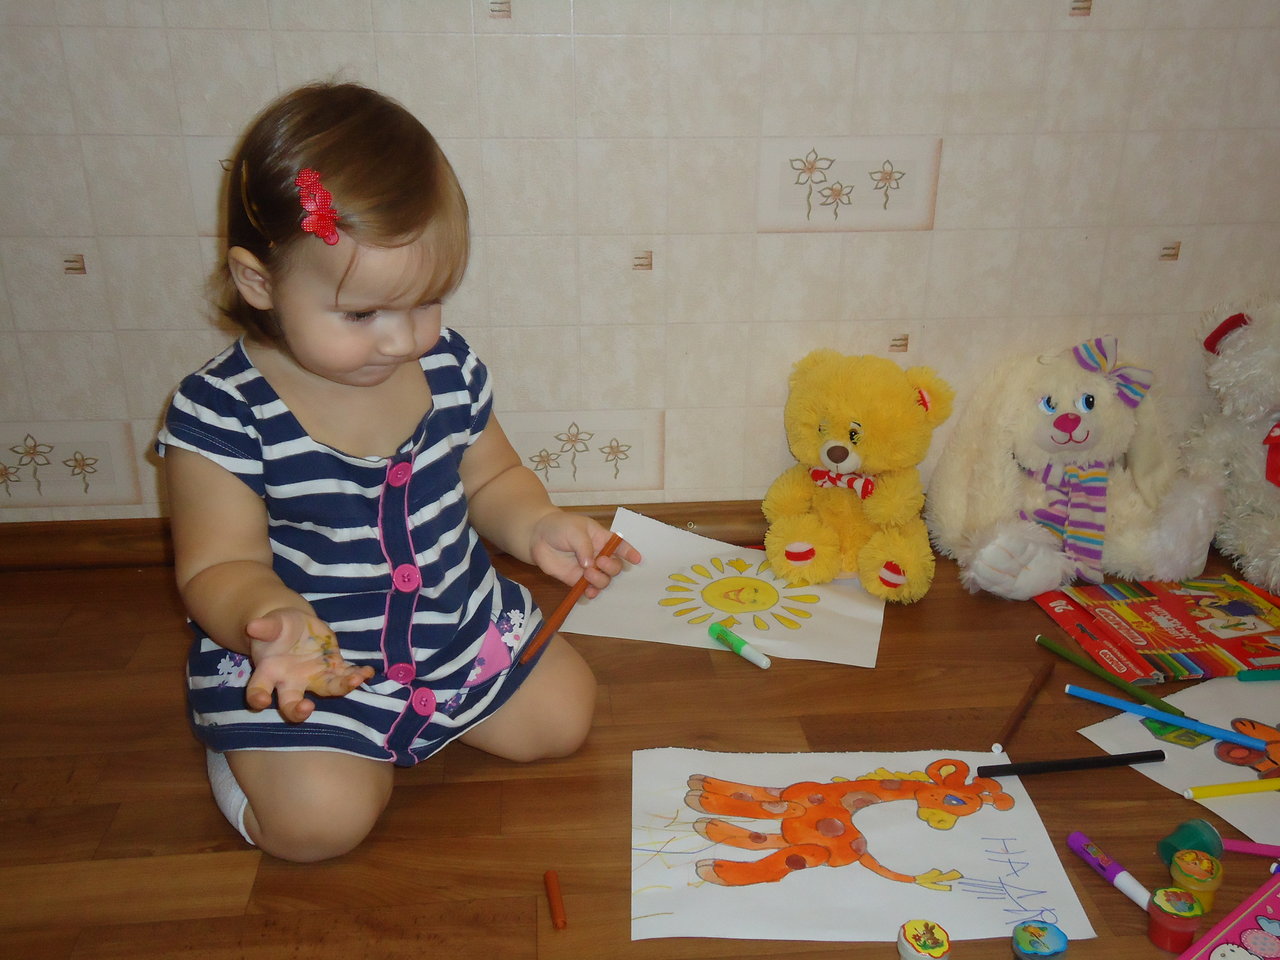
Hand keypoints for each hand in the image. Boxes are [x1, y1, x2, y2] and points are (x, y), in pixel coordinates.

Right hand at [243, 609, 374, 722]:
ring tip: (355, 680)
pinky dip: (358, 675)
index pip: (258, 690)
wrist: (294, 625)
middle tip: (307, 708)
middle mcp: (291, 682)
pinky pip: (346, 675)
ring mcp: (314, 678)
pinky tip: (367, 672)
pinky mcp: (332, 669)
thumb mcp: (271, 624)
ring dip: (342, 687)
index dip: (258, 697)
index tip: (261, 701)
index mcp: (269, 673)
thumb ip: (265, 627)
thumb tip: (253, 626)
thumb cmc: (276, 628)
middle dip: (298, 710)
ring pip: (327, 690)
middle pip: (291, 704)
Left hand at [529, 513, 639, 598]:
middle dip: (611, 567)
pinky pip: (588, 589)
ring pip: (604, 580)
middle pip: (615, 567)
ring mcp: (588, 569)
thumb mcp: (575, 530)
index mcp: (601, 539)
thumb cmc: (559, 527)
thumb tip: (590, 565)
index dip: (630, 553)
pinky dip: (591, 593)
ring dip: (600, 580)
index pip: (620, 546)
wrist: (538, 537)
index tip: (636, 559)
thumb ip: (584, 546)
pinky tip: (588, 592)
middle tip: (599, 562)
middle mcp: (598, 555)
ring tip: (587, 573)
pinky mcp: (576, 580)